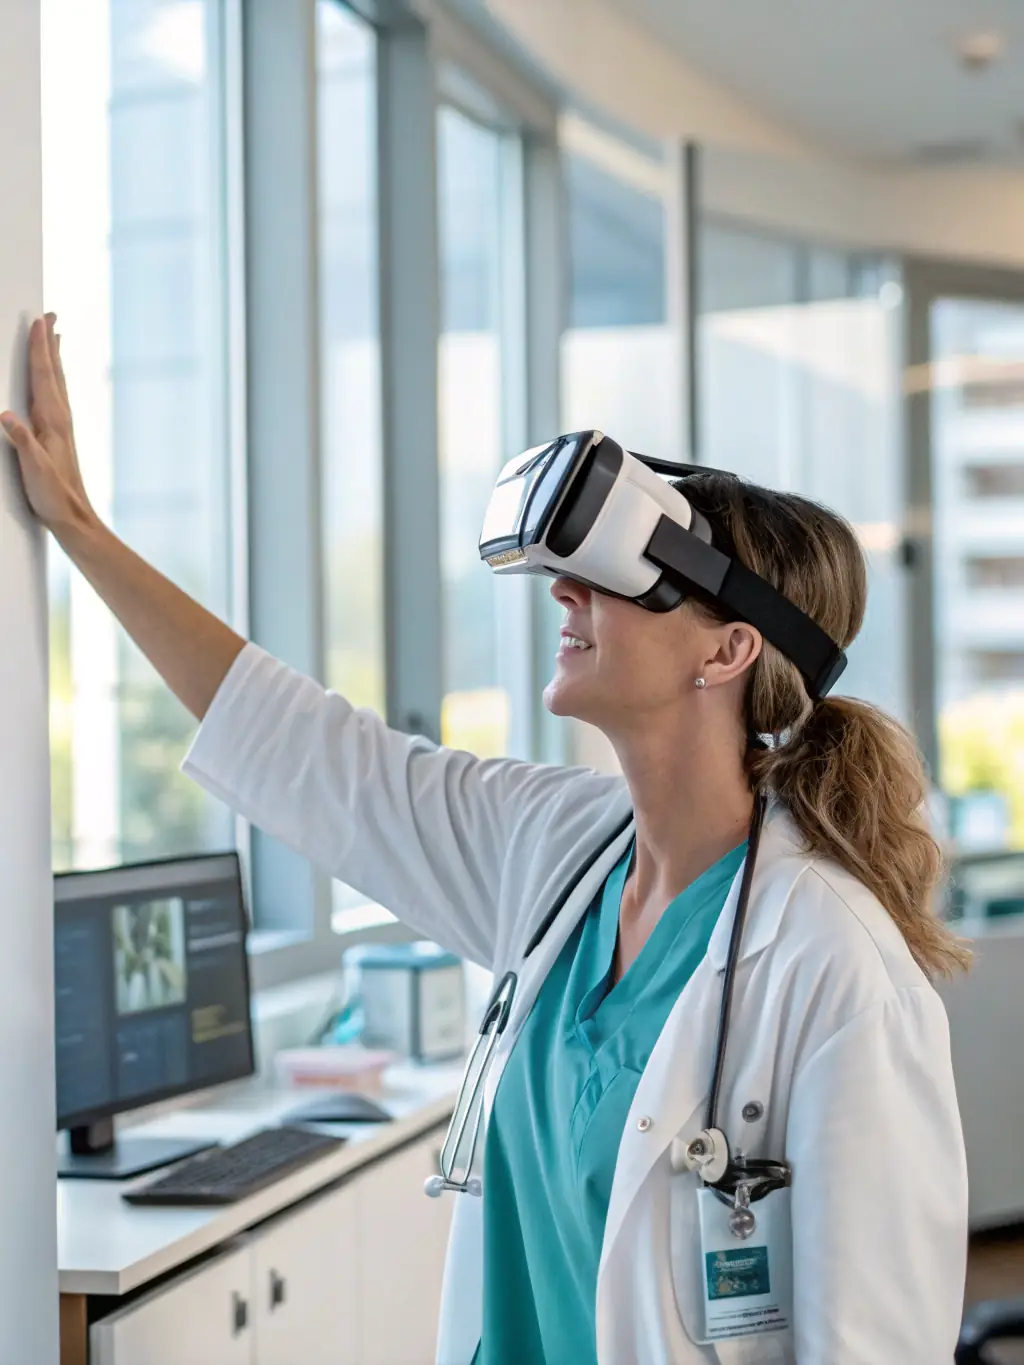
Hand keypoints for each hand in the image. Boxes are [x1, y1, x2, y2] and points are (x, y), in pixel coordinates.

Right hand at [1, 313, 95, 534]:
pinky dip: (54, 380)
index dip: (39, 348)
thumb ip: (22, 442)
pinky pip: (56, 397)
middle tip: (51, 313)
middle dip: (49, 342)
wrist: (74, 517)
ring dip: (54, 357)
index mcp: (53, 421)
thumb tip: (6, 415)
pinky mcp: (60, 436)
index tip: (38, 321)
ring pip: (57, 382)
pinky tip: (53, 381)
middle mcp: (61, 419)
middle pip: (54, 371)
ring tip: (55, 335)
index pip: (43, 376)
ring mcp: (62, 427)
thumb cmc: (53, 496)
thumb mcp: (33, 469)